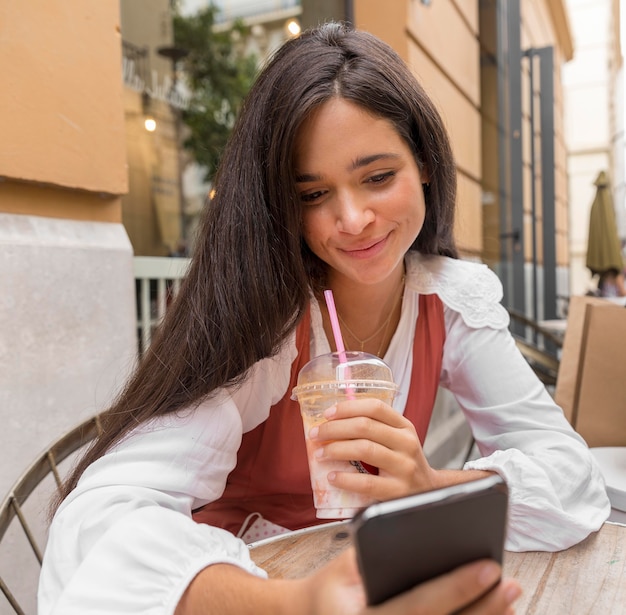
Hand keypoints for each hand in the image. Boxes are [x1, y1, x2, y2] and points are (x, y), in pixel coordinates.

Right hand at [306, 548, 520, 614]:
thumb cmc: (333, 587)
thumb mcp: (346, 566)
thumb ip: (378, 554)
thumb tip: (423, 537)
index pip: (419, 606)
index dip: (456, 587)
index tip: (489, 567)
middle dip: (483, 608)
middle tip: (511, 582)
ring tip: (510, 599)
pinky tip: (495, 614)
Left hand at [309, 398, 436, 500]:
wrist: (428, 492)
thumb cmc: (404, 463)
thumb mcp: (397, 440)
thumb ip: (374, 428)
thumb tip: (332, 421)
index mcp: (404, 426)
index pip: (375, 407)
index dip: (348, 407)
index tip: (328, 414)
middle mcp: (406, 443)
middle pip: (365, 426)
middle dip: (334, 429)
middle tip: (316, 434)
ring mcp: (404, 467)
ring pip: (364, 449)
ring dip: (335, 449)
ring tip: (320, 453)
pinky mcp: (398, 491)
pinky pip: (366, 482)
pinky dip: (345, 478)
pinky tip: (332, 476)